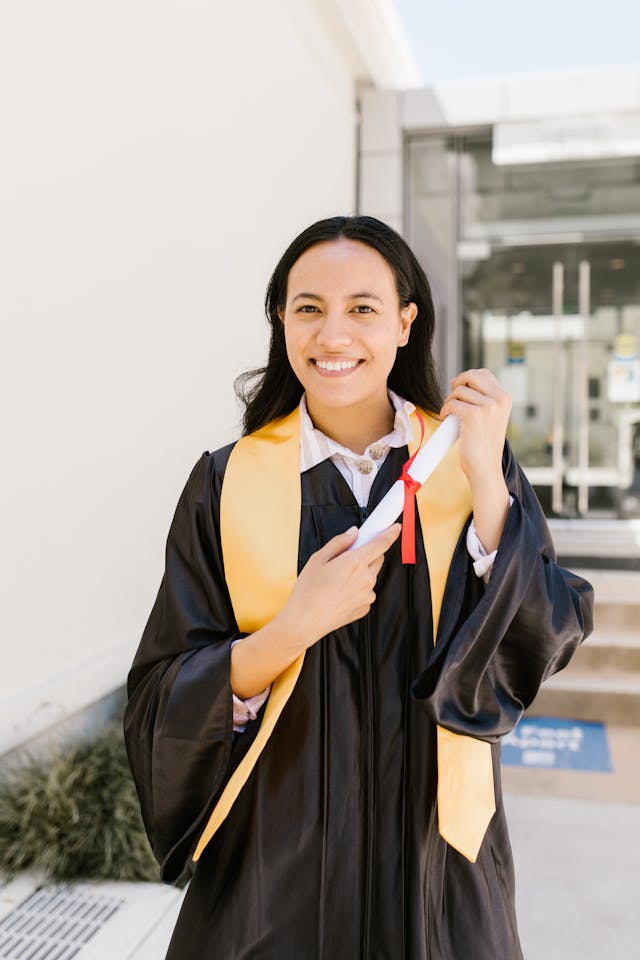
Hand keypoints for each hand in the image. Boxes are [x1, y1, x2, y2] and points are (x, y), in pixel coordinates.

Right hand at [282, 523, 401, 648]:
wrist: (305, 622)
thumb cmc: (308, 590)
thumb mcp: (318, 559)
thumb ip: (339, 543)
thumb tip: (353, 533)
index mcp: (355, 563)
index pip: (381, 543)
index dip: (391, 533)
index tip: (396, 527)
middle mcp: (366, 578)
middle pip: (377, 559)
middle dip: (369, 554)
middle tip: (350, 556)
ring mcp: (367, 595)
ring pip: (370, 576)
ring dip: (361, 573)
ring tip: (338, 581)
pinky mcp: (365, 607)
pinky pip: (365, 592)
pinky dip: (357, 589)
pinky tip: (339, 594)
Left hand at [440, 368, 511, 485]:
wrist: (485, 468)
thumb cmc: (484, 444)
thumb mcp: (491, 417)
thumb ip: (483, 399)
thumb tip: (459, 383)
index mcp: (505, 398)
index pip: (484, 373)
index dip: (467, 377)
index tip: (458, 387)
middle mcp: (500, 399)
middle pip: (471, 375)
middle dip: (457, 384)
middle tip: (452, 398)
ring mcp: (488, 406)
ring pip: (459, 390)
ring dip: (449, 401)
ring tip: (451, 414)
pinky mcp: (474, 415)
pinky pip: (452, 403)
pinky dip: (445, 410)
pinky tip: (447, 418)